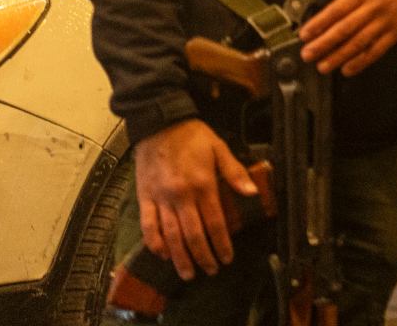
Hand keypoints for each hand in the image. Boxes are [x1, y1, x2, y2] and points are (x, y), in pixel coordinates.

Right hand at [133, 118, 258, 278]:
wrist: (159, 123)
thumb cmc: (191, 136)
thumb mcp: (219, 149)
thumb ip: (234, 173)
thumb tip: (251, 192)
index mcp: (203, 184)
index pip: (215, 223)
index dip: (221, 244)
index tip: (226, 258)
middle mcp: (181, 195)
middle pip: (193, 235)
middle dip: (202, 257)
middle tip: (210, 271)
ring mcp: (161, 198)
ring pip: (170, 235)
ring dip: (180, 257)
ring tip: (187, 272)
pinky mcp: (144, 197)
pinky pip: (148, 225)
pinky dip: (154, 242)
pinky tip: (162, 254)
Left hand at [300, 0, 396, 75]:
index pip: (337, 10)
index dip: (319, 23)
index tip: (304, 34)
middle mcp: (374, 8)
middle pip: (345, 29)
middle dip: (324, 44)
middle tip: (307, 55)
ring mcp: (386, 22)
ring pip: (359, 43)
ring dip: (339, 56)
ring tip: (323, 66)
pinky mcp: (396, 33)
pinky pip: (377, 50)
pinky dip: (362, 61)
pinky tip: (348, 69)